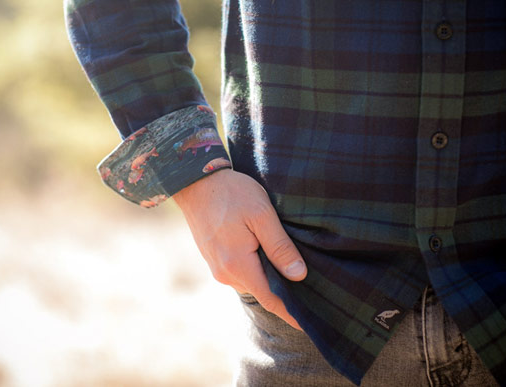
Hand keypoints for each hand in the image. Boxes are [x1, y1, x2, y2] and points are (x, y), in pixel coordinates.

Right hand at [173, 169, 306, 329]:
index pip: (271, 299)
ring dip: (268, 277)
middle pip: (262, 291)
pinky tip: (266, 254)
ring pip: (251, 280)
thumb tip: (299, 276)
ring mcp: (217, 266)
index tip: (309, 325)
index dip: (291, 313)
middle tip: (311, 290)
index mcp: (238, 265)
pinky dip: (255, 268)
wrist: (194, 180)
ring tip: (290, 267)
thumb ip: (280, 247)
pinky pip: (240, 271)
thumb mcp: (262, 215)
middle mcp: (225, 273)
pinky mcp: (213, 258)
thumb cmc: (231, 193)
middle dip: (283, 292)